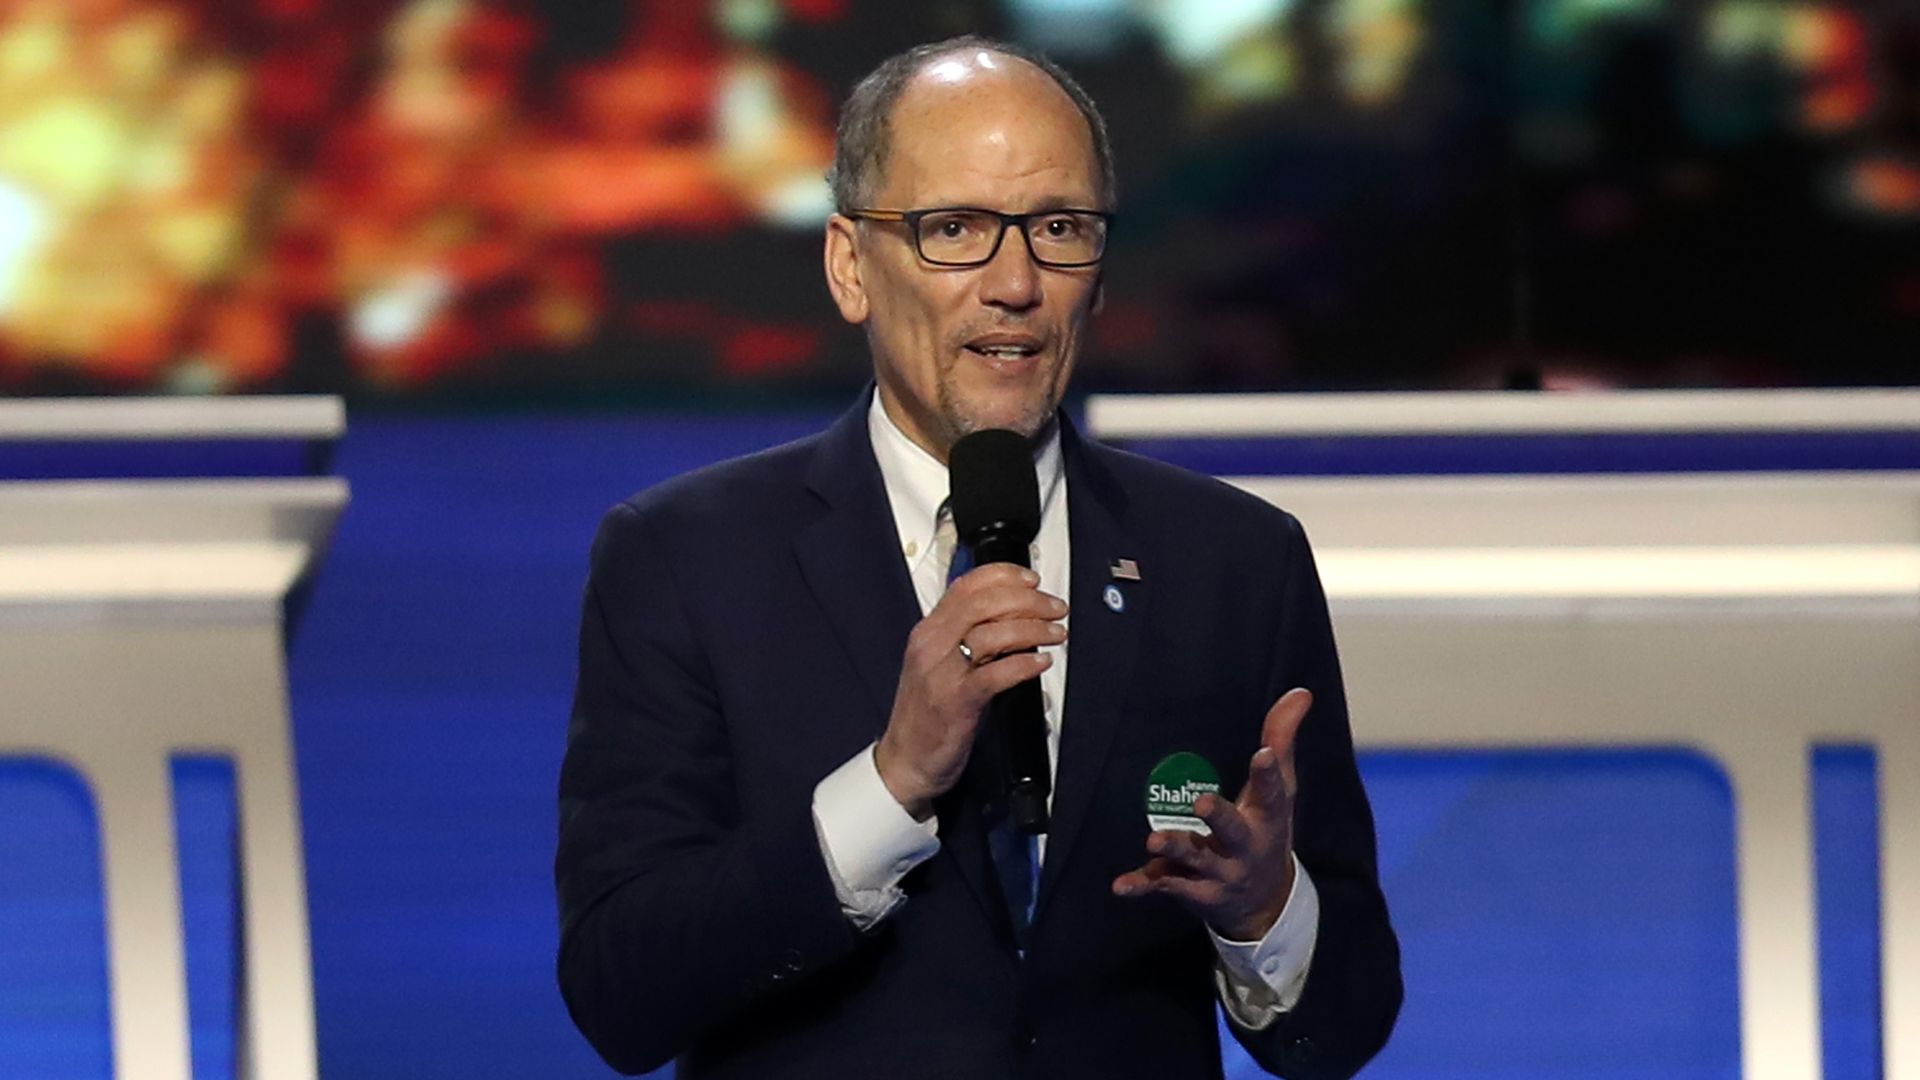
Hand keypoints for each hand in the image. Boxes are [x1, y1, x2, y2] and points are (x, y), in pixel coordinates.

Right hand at [874, 563, 1066, 819]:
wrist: (905, 760)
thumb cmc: (927, 713)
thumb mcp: (938, 663)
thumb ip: (964, 636)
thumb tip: (1010, 614)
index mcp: (928, 631)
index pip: (965, 586)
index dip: (1004, 575)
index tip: (1033, 580)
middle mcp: (931, 645)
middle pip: (983, 603)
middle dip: (1028, 600)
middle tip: (1056, 608)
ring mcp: (942, 673)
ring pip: (993, 634)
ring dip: (1034, 629)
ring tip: (1057, 633)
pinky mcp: (956, 701)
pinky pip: (996, 673)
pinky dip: (1025, 664)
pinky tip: (1042, 662)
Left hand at [1111, 688, 1311, 940]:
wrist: (1263, 903)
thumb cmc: (1268, 832)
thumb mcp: (1280, 791)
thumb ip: (1281, 740)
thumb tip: (1300, 693)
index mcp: (1266, 819)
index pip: (1272, 794)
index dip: (1267, 774)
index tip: (1262, 753)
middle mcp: (1242, 848)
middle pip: (1232, 832)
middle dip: (1218, 818)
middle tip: (1201, 802)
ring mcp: (1215, 872)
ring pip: (1194, 861)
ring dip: (1175, 849)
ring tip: (1154, 839)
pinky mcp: (1188, 888)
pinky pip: (1163, 886)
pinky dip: (1141, 886)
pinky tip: (1121, 885)